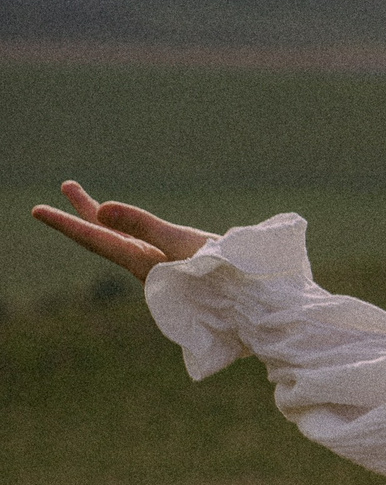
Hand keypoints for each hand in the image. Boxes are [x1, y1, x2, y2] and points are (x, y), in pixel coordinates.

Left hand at [31, 182, 214, 280]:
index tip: (38, 210)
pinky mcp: (171, 264)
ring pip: (120, 238)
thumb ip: (141, 224)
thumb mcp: (179, 243)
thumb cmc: (220, 273)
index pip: (94, 238)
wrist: (249, 300)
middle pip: (102, 235)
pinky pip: (137, 243)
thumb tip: (101, 209)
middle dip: (82, 211)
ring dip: (102, 217)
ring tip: (91, 202)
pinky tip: (127, 229)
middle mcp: (141, 263)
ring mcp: (156, 265)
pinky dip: (124, 229)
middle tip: (67, 184)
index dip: (65, 223)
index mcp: (138, 260)